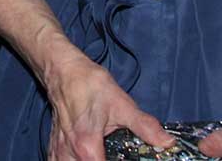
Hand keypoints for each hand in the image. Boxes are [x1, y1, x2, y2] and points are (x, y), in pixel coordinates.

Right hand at [42, 50, 171, 160]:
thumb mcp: (121, 104)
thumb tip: (167, 141)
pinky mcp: (54, 147)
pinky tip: (82, 157)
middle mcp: (70, 154)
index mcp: (87, 147)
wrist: (64, 71)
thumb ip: (145, 126)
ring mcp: (59, 152)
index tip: (127, 160)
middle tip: (117, 155)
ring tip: (101, 155)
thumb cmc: (90, 85)